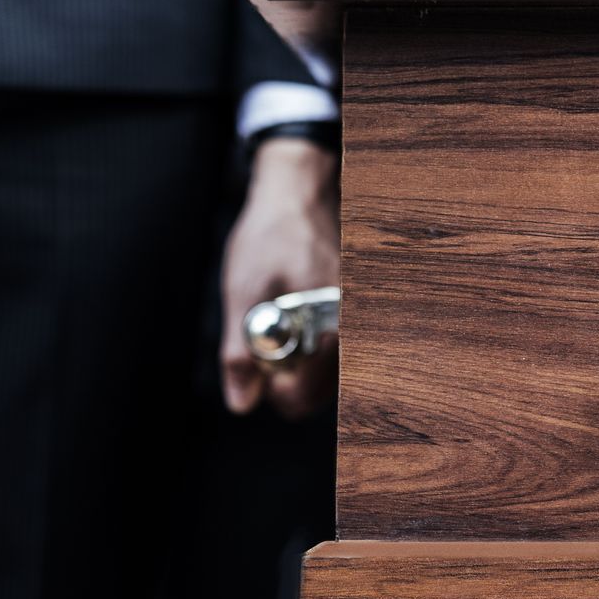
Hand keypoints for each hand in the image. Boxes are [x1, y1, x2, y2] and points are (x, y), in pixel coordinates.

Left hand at [220, 136, 340, 417]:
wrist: (298, 195)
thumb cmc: (271, 237)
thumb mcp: (242, 294)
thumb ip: (241, 353)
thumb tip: (242, 403)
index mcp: (330, 326)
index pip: (305, 395)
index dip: (270, 389)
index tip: (254, 368)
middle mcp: (353, 327)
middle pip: (319, 390)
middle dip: (285, 378)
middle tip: (260, 346)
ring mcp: (357, 320)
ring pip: (326, 373)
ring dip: (296, 363)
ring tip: (275, 324)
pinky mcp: (354, 313)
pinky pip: (333, 351)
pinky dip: (308, 346)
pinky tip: (292, 318)